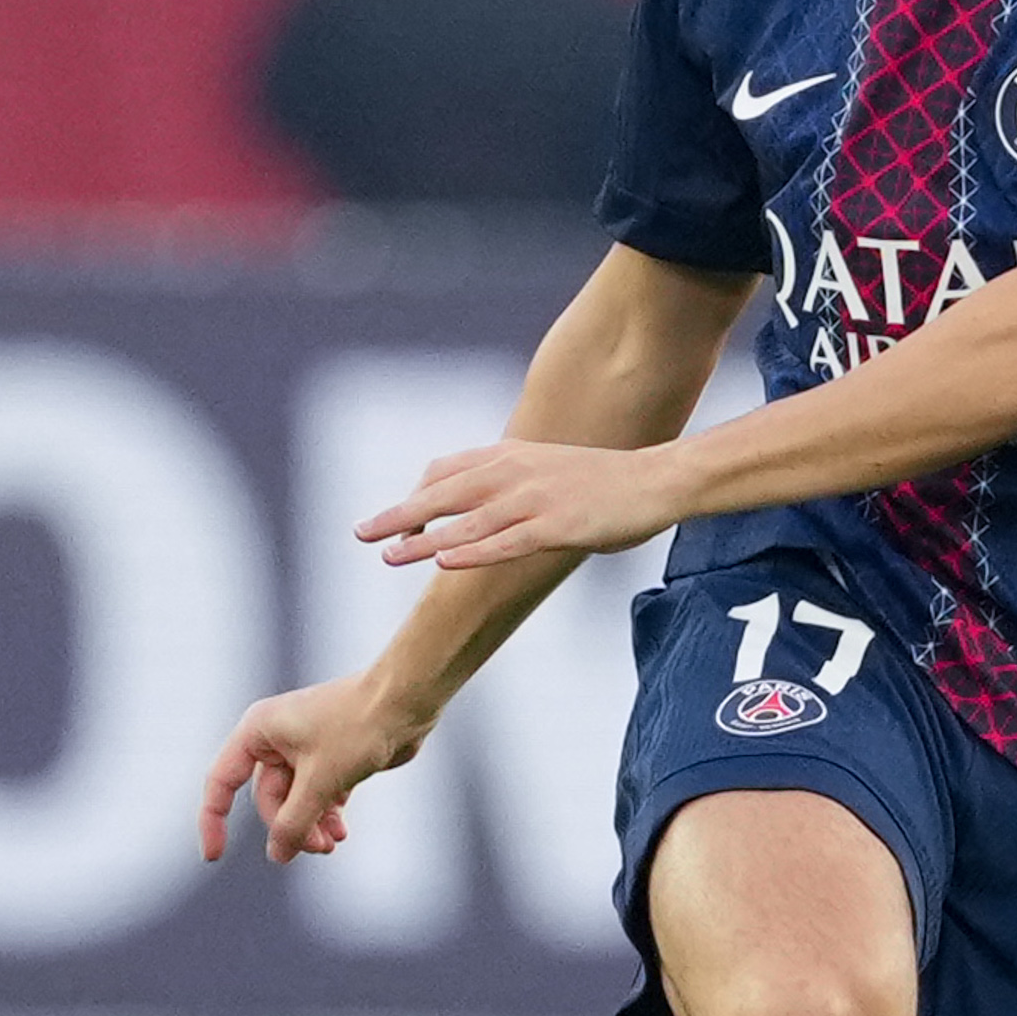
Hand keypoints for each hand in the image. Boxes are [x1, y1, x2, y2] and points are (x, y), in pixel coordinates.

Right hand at [199, 669, 430, 866]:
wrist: (406, 701)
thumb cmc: (358, 727)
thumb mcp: (321, 782)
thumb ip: (294, 822)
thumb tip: (278, 855)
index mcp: (258, 731)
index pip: (222, 782)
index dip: (213, 820)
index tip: (214, 857)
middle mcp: (275, 737)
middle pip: (268, 799)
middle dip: (290, 827)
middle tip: (318, 848)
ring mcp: (304, 747)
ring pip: (295, 801)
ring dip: (310, 826)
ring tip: (331, 844)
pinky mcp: (331, 757)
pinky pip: (318, 795)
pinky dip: (327, 815)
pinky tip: (340, 832)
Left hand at [360, 438, 687, 570]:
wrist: (655, 481)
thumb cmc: (605, 482)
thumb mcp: (549, 470)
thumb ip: (515, 479)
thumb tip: (487, 498)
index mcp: (511, 456)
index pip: (447, 472)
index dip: (415, 496)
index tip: (392, 520)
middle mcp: (515, 472)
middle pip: (442, 493)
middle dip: (398, 515)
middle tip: (361, 533)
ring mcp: (534, 499)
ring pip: (465, 520)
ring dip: (421, 537)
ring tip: (387, 554)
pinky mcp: (555, 525)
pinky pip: (504, 540)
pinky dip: (471, 549)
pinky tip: (443, 559)